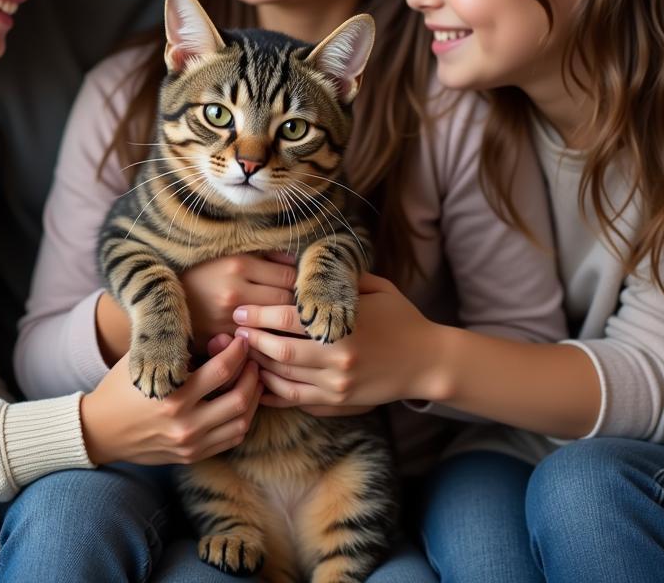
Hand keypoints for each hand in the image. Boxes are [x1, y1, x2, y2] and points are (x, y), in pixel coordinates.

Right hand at [80, 336, 261, 464]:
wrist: (100, 430)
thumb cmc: (121, 387)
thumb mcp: (144, 359)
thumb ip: (180, 349)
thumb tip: (221, 340)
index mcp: (172, 395)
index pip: (221, 370)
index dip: (238, 351)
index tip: (241, 339)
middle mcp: (184, 423)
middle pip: (239, 399)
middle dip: (252, 374)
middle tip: (253, 359)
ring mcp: (190, 443)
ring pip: (241, 422)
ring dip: (253, 398)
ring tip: (252, 379)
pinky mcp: (191, 455)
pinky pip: (231, 439)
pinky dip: (243, 420)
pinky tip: (241, 403)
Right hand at [181, 253, 295, 348]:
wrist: (160, 296)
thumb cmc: (198, 272)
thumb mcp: (226, 254)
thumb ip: (261, 255)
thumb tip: (292, 260)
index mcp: (237, 264)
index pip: (288, 275)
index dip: (299, 280)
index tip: (300, 283)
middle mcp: (235, 291)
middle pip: (285, 300)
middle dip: (294, 302)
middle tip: (298, 303)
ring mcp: (227, 318)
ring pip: (274, 323)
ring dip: (283, 323)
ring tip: (287, 320)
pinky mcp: (220, 339)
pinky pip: (256, 342)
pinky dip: (266, 340)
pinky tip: (269, 337)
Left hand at [232, 273, 444, 410]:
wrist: (428, 360)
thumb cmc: (400, 317)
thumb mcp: (374, 287)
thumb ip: (339, 277)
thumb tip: (301, 261)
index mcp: (343, 326)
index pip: (288, 320)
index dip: (259, 314)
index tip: (241, 309)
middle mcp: (337, 358)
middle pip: (279, 350)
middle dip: (252, 338)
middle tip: (235, 328)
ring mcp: (337, 383)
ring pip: (283, 377)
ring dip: (258, 363)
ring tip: (242, 350)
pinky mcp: (338, 401)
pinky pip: (295, 398)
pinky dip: (272, 390)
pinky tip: (259, 378)